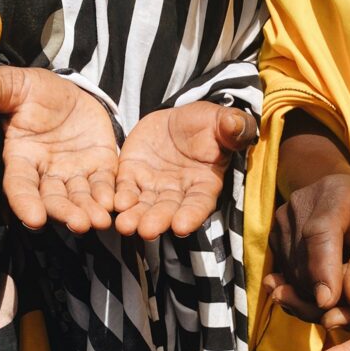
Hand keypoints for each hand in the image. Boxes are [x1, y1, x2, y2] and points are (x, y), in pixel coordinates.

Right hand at [0, 66, 117, 231]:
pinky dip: (109, 196)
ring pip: (79, 198)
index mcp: (21, 158)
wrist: (70, 93)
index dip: (25, 203)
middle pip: (53, 199)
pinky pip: (105, 186)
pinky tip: (116, 203)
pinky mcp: (100, 169)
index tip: (34, 220)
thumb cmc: (36, 92)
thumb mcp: (16, 85)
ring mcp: (73, 174)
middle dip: (65, 213)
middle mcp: (46, 174)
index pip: (20, 186)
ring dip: (89, 211)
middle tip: (80, 225)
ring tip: (100, 221)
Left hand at [112, 102, 255, 239]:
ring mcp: (154, 187)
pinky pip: (125, 189)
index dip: (191, 215)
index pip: (199, 204)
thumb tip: (235, 125)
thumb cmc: (206, 123)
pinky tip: (114, 203)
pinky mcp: (132, 176)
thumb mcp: (221, 121)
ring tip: (124, 226)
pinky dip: (120, 197)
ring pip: (144, 205)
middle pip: (168, 210)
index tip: (181, 227)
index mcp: (205, 184)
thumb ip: (233, 127)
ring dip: (135, 216)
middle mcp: (178, 192)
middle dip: (157, 220)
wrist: (177, 119)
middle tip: (146, 231)